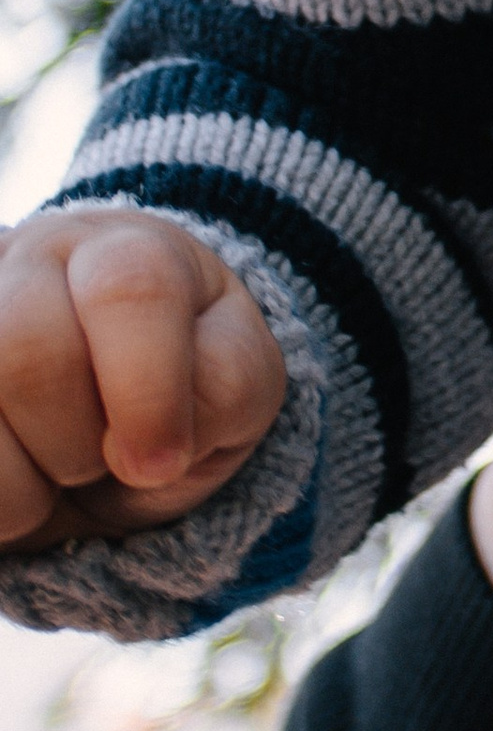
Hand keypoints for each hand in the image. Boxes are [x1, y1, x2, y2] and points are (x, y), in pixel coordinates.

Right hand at [0, 207, 285, 555]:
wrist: (110, 416)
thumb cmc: (181, 399)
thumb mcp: (233, 390)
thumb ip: (222, 392)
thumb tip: (136, 449)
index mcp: (129, 250)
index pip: (131, 289)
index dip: (147, 392)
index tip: (157, 463)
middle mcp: (30, 258)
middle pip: (29, 352)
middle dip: (72, 440)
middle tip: (95, 461)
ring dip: (18, 479)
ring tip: (47, 470)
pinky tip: (12, 476)